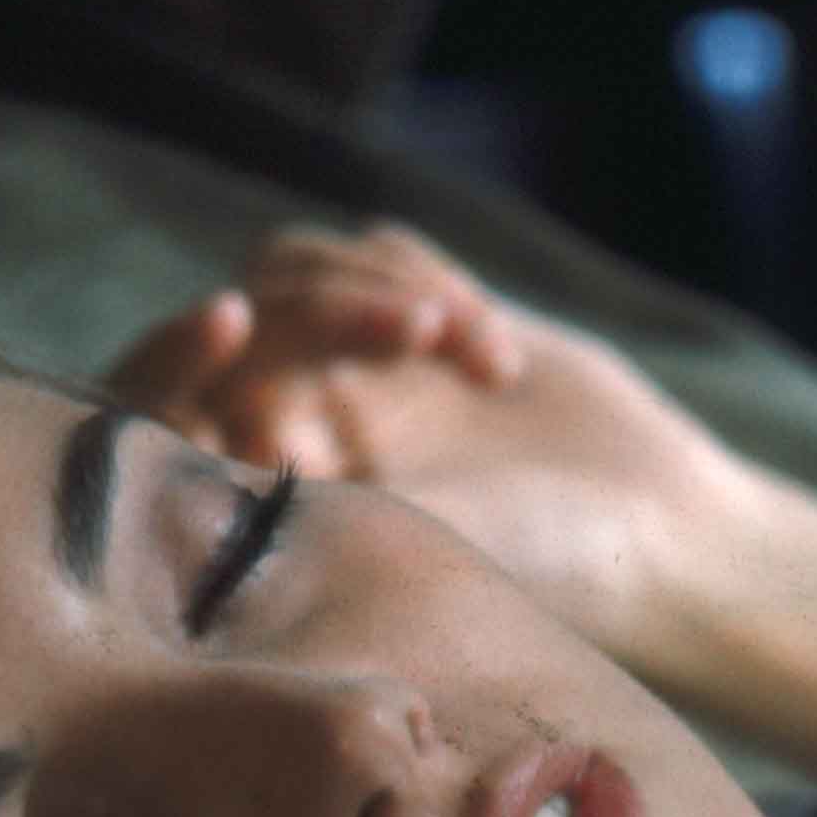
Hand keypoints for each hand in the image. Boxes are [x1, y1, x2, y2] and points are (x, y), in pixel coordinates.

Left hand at [105, 221, 755, 672]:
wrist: (660, 535)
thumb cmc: (541, 565)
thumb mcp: (409, 532)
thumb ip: (296, 480)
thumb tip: (196, 432)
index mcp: (256, 505)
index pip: (157, 408)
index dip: (173, 355)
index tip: (232, 320)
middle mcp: (281, 434)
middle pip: (239, 320)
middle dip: (324, 308)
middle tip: (419, 330)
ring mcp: (343, 373)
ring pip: (295, 269)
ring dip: (387, 290)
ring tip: (475, 352)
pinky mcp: (409, 322)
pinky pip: (378, 251)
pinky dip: (435, 286)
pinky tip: (502, 366)